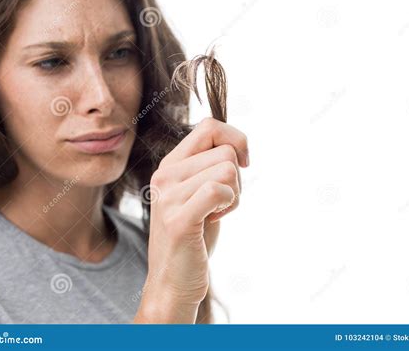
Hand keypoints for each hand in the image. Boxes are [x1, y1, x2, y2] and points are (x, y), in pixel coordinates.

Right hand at [135, 117, 248, 322]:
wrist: (172, 282)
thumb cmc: (193, 236)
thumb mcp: (197, 192)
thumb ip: (209, 165)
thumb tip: (238, 144)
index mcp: (170, 165)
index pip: (209, 126)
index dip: (235, 139)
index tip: (243, 163)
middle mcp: (165, 175)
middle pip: (226, 152)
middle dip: (238, 179)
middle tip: (222, 203)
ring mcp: (169, 197)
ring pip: (228, 170)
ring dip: (235, 195)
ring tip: (216, 214)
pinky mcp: (178, 220)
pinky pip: (219, 191)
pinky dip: (230, 205)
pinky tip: (215, 220)